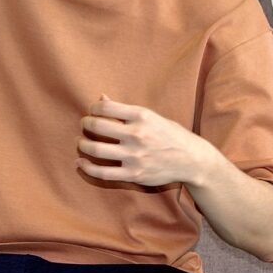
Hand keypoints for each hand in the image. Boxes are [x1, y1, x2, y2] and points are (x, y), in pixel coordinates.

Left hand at [76, 95, 218, 187]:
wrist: (192, 160)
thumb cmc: (171, 135)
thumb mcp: (152, 117)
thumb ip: (125, 111)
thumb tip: (101, 98)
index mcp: (142, 116)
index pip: (106, 108)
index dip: (93, 108)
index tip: (92, 111)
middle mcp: (137, 135)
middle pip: (97, 127)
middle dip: (85, 124)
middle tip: (84, 125)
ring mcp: (135, 156)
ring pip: (96, 150)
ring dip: (83, 145)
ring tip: (82, 143)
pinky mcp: (134, 174)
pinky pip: (103, 173)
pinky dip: (87, 168)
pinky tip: (80, 162)